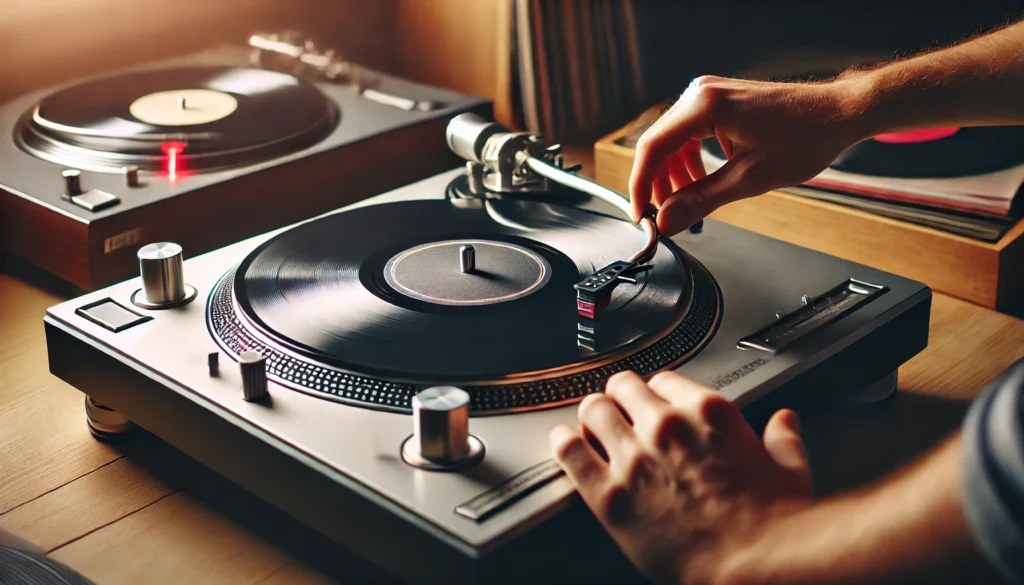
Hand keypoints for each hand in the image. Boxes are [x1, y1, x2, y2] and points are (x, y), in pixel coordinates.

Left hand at [550, 371, 812, 584]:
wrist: (752, 568)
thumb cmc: (773, 526)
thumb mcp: (790, 471)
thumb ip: (783, 439)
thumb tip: (784, 423)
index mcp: (708, 413)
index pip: (664, 379)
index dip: (656, 392)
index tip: (654, 403)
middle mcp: (666, 426)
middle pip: (622, 386)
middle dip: (620, 397)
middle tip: (618, 410)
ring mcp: (634, 458)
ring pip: (592, 409)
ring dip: (592, 416)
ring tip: (591, 426)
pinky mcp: (610, 494)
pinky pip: (571, 452)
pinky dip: (564, 443)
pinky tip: (565, 443)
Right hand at [629, 75, 869, 234]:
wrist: (839, 113)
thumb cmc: (805, 137)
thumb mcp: (749, 179)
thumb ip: (701, 200)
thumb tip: (667, 221)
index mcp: (705, 106)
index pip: (653, 147)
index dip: (640, 185)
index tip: (640, 214)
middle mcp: (701, 93)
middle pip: (659, 143)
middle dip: (658, 183)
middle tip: (663, 215)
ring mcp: (709, 95)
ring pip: (673, 141)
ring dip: (674, 174)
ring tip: (685, 203)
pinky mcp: (718, 101)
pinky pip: (690, 133)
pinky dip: (690, 160)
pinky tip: (703, 180)